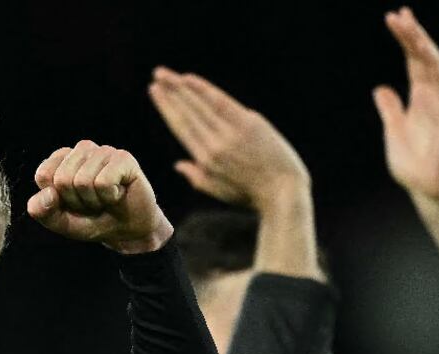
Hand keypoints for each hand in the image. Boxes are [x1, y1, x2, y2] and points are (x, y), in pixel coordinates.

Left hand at [27, 141, 172, 253]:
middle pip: (63, 179)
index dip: (58, 200)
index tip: (73, 204)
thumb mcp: (62, 223)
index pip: (44, 176)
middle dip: (77, 202)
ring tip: (105, 199)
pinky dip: (109, 197)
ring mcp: (103, 151)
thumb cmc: (94, 221)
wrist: (129, 230)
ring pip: (83, 181)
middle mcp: (82, 150)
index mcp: (62, 159)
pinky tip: (118, 194)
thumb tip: (46, 194)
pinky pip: (103, 182)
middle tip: (93, 204)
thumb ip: (44, 212)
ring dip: (95, 201)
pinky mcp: (123, 158)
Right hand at [149, 66, 308, 211]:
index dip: (166, 108)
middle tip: (156, 77)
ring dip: (180, 87)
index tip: (155, 92)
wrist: (283, 193)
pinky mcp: (249, 124)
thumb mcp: (219, 191)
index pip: (181, 127)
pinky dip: (203, 90)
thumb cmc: (252, 195)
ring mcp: (231, 133)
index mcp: (205, 160)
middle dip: (169, 93)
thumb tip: (178, 164)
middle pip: (187, 113)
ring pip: (199, 105)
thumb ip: (196, 177)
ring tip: (166, 74)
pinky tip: (189, 79)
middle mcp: (213, 145)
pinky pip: (220, 102)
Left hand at [373, 7, 438, 200]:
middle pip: (426, 59)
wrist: (428, 190)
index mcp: (421, 98)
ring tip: (410, 30)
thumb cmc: (413, 164)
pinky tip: (426, 60)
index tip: (396, 18)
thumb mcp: (394, 131)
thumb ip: (390, 109)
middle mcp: (435, 98)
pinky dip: (436, 77)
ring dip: (424, 49)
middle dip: (414, 35)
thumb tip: (380, 88)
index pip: (414, 61)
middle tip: (399, 14)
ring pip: (437, 70)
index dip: (407, 39)